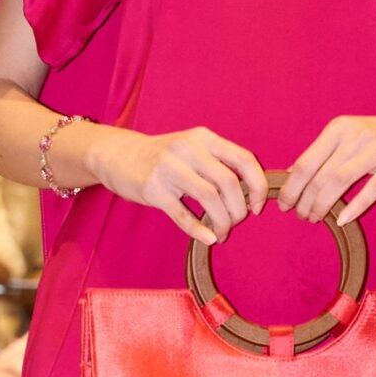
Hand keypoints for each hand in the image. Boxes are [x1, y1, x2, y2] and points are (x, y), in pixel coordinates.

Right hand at [86, 124, 266, 245]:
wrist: (117, 154)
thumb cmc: (162, 157)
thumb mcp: (192, 148)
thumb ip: (218, 164)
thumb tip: (250, 195)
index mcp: (204, 138)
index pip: (244, 159)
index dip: (258, 186)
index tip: (258, 207)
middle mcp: (188, 149)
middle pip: (229, 183)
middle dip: (239, 210)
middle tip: (235, 223)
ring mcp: (169, 168)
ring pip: (209, 199)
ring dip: (222, 222)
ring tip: (221, 233)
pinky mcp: (153, 189)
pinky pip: (183, 215)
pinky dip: (200, 230)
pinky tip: (208, 238)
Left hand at [279, 108, 375, 226]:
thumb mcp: (347, 136)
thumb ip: (321, 153)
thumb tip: (289, 174)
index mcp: (338, 129)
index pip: (306, 161)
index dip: (292, 186)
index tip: (284, 204)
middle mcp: (355, 136)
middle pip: (320, 174)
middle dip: (305, 200)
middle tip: (301, 216)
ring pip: (340, 181)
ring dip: (324, 204)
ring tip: (315, 218)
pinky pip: (373, 188)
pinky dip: (356, 206)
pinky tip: (343, 220)